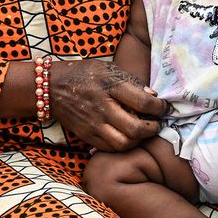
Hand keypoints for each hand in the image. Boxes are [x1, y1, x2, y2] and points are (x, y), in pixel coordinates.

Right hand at [48, 59, 164, 151]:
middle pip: (136, 129)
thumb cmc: (86, 74)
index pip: (144, 103)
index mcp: (111, 87)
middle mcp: (103, 107)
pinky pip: (111, 148)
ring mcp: (94, 124)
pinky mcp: (87, 136)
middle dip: (153, 128)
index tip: (165, 108)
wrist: (53, 87)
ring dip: (139, 140)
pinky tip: (128, 136)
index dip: (161, 108)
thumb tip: (154, 97)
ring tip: (143, 132)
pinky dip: (124, 145)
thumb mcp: (110, 69)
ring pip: (124, 143)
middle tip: (157, 123)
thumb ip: (132, 83)